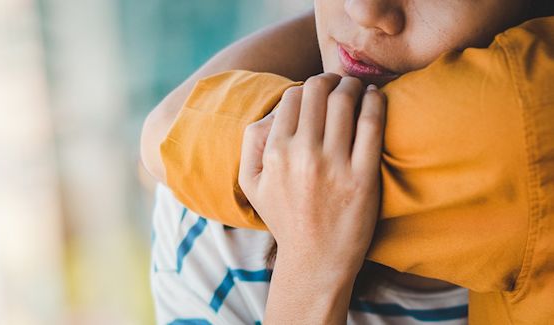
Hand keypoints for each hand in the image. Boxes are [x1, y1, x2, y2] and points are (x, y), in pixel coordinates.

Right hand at [238, 73, 385, 273]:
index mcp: (274, 153)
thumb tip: (275, 109)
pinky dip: (376, 101)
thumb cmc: (284, 217)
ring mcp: (334, 166)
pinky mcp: (362, 177)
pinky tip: (376, 98)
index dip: (306, 88)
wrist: (315, 260)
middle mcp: (302, 155)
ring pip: (345, 100)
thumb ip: (251, 142)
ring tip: (359, 89)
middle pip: (318, 91)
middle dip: (330, 80)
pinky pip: (372, 124)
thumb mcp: (251, 183)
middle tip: (340, 85)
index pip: (292, 97)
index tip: (318, 93)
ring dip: (353, 85)